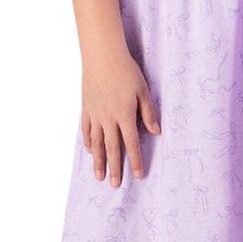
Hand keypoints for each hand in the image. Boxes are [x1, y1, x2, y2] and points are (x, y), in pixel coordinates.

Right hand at [81, 50, 160, 187]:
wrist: (102, 56)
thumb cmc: (126, 70)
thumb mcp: (143, 90)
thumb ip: (148, 112)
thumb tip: (156, 132)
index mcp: (124, 115)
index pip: (131, 143)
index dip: (136, 160)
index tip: (139, 175)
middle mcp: (108, 119)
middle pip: (112, 148)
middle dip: (115, 168)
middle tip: (115, 185)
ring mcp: (95, 114)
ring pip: (97, 143)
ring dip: (99, 161)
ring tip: (99, 177)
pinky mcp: (86, 108)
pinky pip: (86, 130)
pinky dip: (88, 143)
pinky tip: (90, 152)